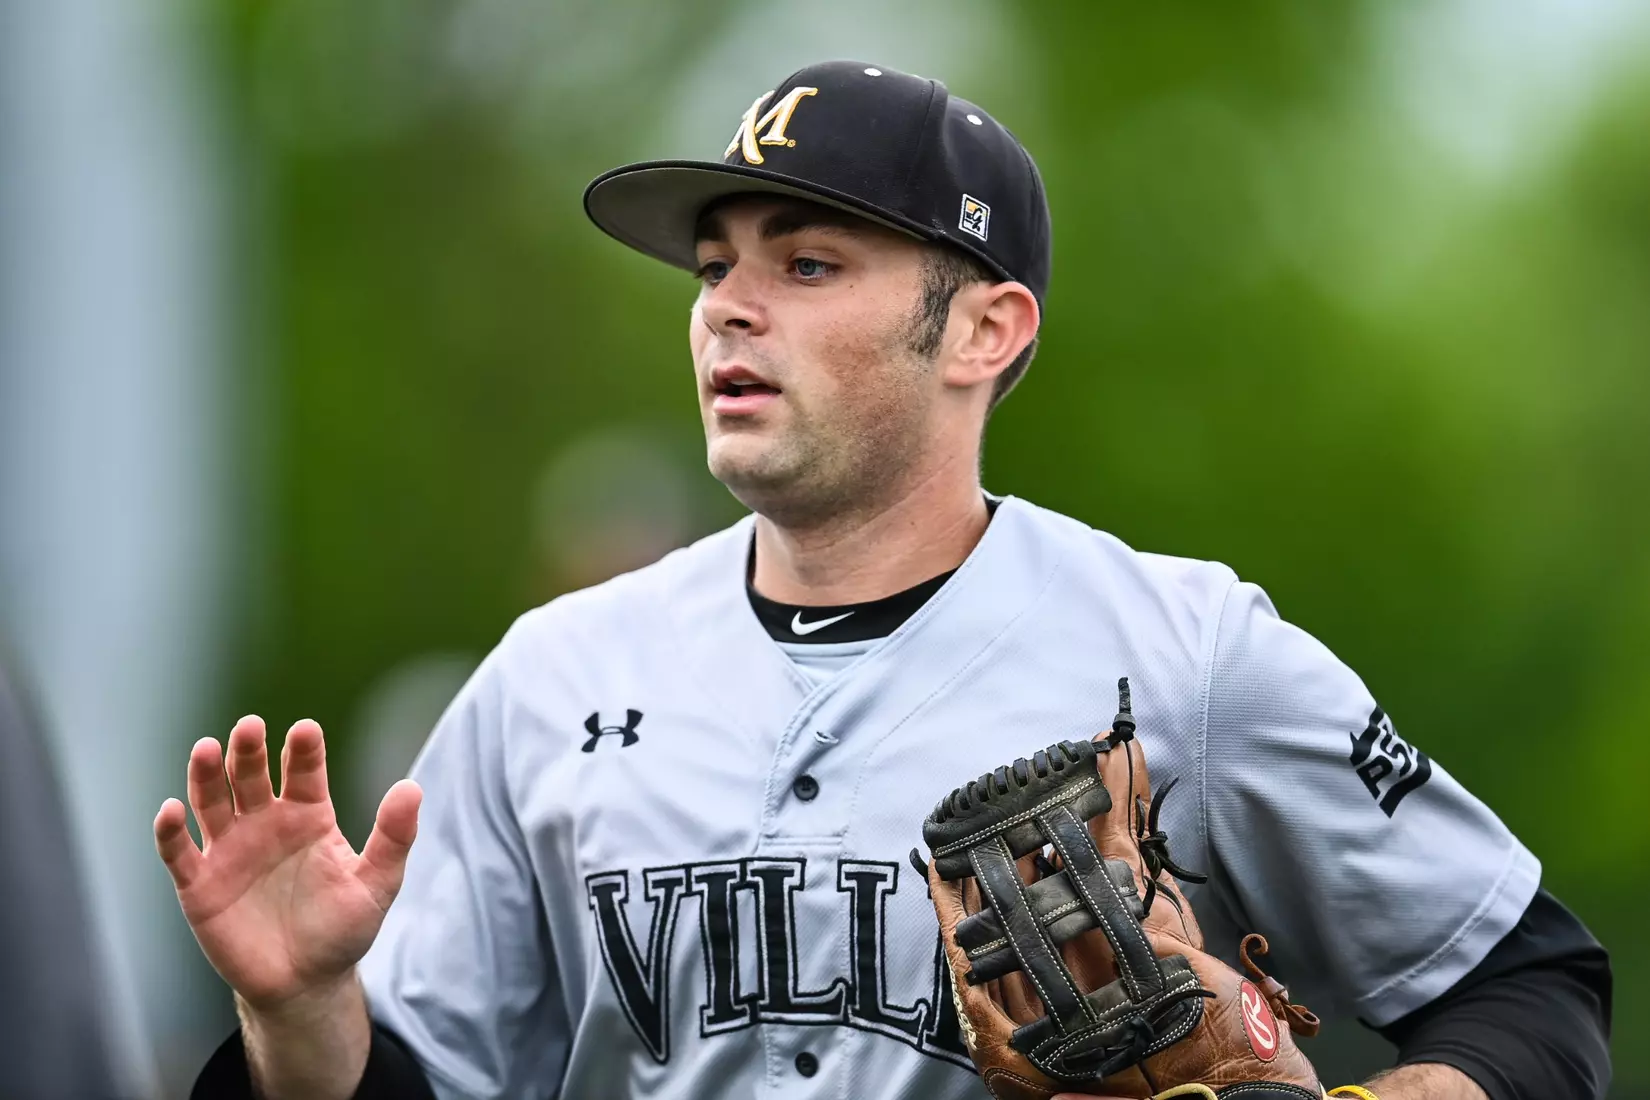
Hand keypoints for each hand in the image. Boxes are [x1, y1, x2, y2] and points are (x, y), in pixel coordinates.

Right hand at [154, 716, 421, 1010]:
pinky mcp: (199, 884)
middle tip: (249, 727)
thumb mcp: (376, 884)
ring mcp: (229, 850)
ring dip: (206, 776)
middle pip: (251, 776)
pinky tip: (171, 810)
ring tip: (207, 749)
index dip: (304, 751)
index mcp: (309, 815)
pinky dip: (170, 831)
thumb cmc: (343, 929)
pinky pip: (179, 852)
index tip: (306, 730)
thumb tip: (412, 787)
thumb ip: (394, 838)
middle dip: (249, 751)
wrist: (305, 984)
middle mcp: (266, 823)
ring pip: (211, 802)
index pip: (304, 772)